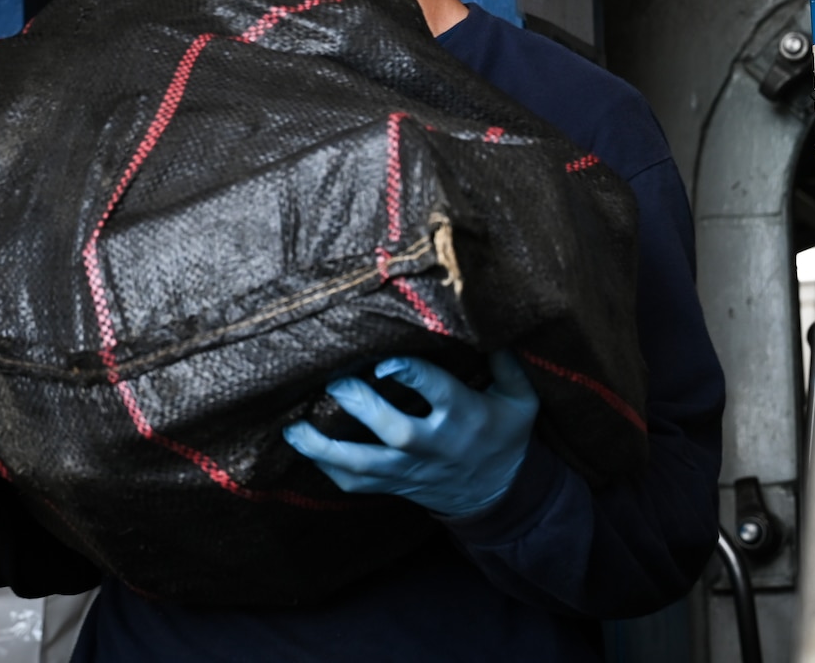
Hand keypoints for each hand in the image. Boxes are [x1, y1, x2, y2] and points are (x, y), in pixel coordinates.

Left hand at [283, 349, 538, 519]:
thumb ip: (506, 362)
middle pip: (395, 432)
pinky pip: (357, 485)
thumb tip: (485, 319)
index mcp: (465, 416)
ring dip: (326, 449)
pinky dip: (327, 469)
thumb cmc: (507, 436)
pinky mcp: (396, 485)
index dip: (410, 376)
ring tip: (294, 428)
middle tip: (333, 384)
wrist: (502, 496)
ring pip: (365, 466)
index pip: (436, 392)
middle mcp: (435, 446)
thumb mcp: (520, 399)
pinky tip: (303, 447)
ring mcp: (411, 470)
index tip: (384, 363)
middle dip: (361, 408)